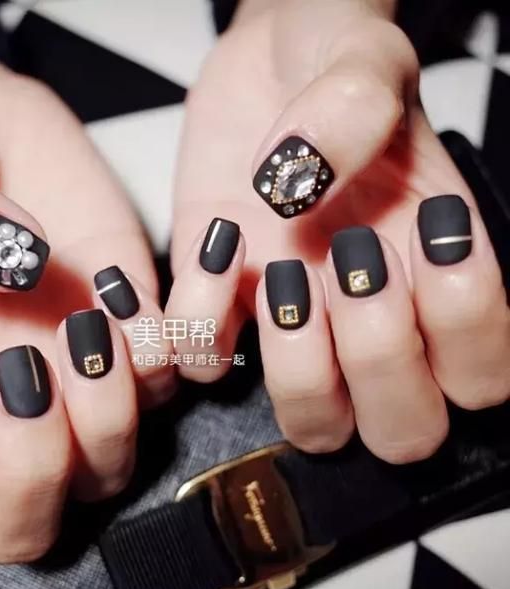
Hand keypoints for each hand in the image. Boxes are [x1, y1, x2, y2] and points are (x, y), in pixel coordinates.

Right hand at [0, 1, 173, 560]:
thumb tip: (15, 260)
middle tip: (23, 369)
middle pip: (24, 520)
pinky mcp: (136, 330)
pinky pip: (173, 375)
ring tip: (90, 322)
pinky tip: (129, 288)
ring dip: (109, 415)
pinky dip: (173, 347)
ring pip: (108, 465)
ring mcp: (75, 377)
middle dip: (34, 472)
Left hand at [167, 0, 509, 461]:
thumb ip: (355, 111)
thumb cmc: (332, 65)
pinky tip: (220, 248)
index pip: (482, 374)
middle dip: (379, 364)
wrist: (265, 62)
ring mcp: (294, 326)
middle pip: (403, 431)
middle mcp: (370, 318)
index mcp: (434, 273)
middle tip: (354, 266)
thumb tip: (297, 184)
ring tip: (285, 271)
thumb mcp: (364, 66)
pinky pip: (207, 368)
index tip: (426, 236)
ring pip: (314, 425)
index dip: (463, 330)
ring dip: (299, 368)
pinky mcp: (221, 309)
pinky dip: (202, 326)